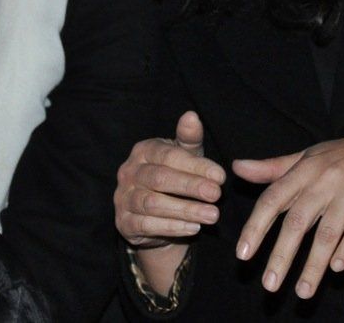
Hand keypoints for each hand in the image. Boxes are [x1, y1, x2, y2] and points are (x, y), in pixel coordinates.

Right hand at [115, 111, 225, 248]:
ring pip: (153, 204)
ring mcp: (123, 198)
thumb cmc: (174, 176)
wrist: (155, 215)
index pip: (169, 156)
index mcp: (143, 151)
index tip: (220, 176)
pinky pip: (147, 225)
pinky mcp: (124, 223)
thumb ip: (189, 138)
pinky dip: (172, 227)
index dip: (195, 166)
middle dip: (190, 187)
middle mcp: (128, 172)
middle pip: (160, 179)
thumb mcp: (184, 156)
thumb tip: (191, 115)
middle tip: (216, 195)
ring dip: (185, 210)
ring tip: (212, 215)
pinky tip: (194, 228)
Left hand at [231, 125, 343, 299]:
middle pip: (297, 221)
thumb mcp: (308, 156)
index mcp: (304, 168)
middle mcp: (325, 177)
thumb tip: (236, 168)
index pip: (272, 199)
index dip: (255, 227)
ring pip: (328, 231)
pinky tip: (337, 268)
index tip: (242, 254)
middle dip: (281, 256)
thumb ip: (273, 168)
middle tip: (269, 286)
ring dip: (314, 265)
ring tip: (303, 291)